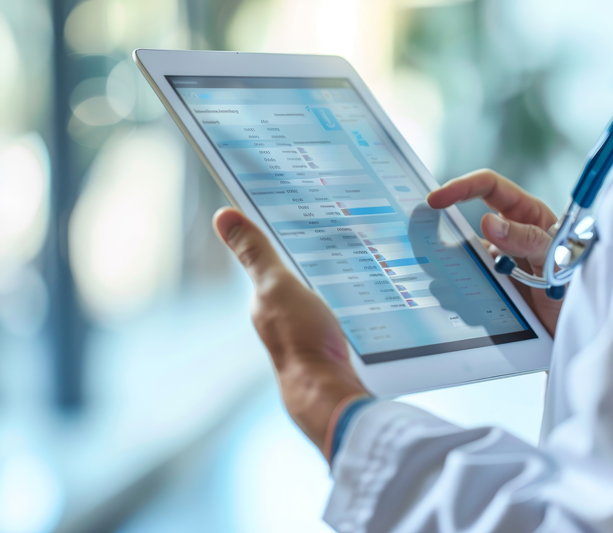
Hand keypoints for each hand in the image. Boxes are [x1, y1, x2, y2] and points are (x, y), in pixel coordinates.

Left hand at [213, 208, 367, 459]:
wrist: (330, 394)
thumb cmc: (301, 340)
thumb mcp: (278, 286)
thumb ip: (255, 253)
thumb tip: (224, 215)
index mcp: (266, 300)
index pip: (269, 257)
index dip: (280, 231)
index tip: (301, 206)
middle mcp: (281, 318)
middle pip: (295, 277)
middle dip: (310, 254)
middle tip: (336, 226)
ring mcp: (306, 334)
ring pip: (317, 296)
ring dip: (331, 279)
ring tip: (354, 256)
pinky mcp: (330, 347)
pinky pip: (337, 314)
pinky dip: (346, 300)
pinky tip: (362, 296)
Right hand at [427, 169, 563, 335]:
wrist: (576, 331)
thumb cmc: (578, 287)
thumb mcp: (557, 259)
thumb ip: (528, 239)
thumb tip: (488, 221)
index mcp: (528, 215)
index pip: (490, 187)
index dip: (462, 187)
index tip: (436, 199)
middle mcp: (510, 234)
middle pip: (466, 219)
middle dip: (442, 228)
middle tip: (421, 238)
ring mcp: (499, 261)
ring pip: (462, 254)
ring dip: (450, 265)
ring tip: (443, 279)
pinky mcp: (492, 285)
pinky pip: (466, 281)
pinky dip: (457, 290)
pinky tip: (458, 300)